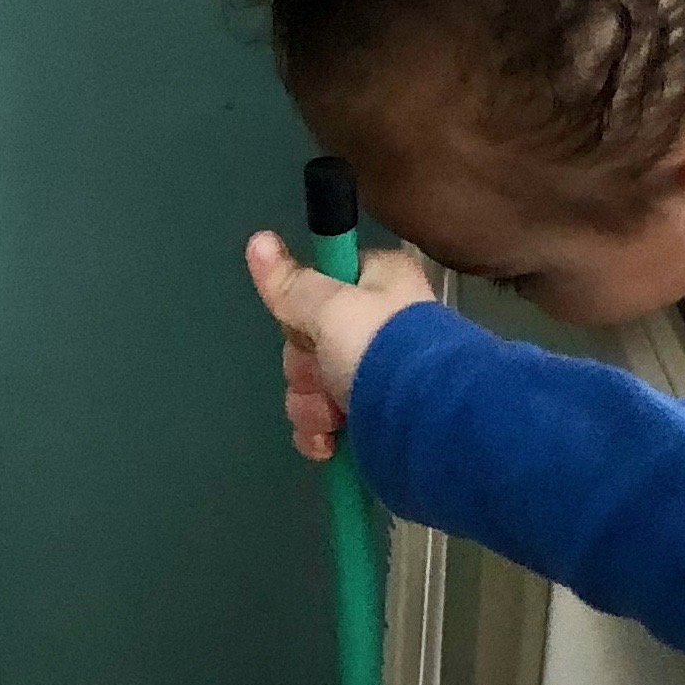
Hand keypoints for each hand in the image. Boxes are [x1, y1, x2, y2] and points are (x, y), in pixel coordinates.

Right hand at [245, 231, 434, 462]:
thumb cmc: (381, 352)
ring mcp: (377, 377)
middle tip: (324, 377)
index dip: (302, 312)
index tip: (303, 328)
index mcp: (381, 285)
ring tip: (334, 417)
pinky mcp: (372, 420)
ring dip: (312, 407)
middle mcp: (380, 327)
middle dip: (305, 371)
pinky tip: (331, 444)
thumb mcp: (330, 309)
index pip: (322, 287)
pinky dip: (322, 436)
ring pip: (313, 387)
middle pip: (310, 343)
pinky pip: (325, 424)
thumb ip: (291, 285)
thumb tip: (258, 240)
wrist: (425, 426)